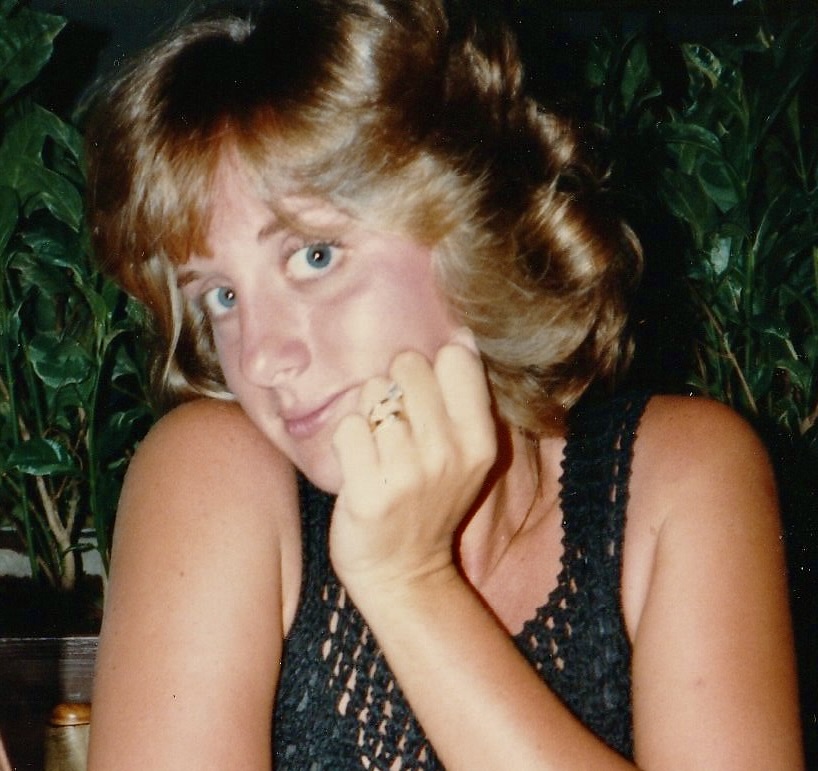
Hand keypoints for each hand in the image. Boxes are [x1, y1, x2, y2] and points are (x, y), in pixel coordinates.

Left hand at [329, 330, 496, 600]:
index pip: (456, 358)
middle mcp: (449, 454)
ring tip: (378, 447)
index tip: (426, 396)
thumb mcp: (467, 456)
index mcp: (480, 441)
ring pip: (373, 393)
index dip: (433, 368)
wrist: (403, 573)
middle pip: (408, 366)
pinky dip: (347, 440)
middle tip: (395, 423)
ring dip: (368, 414)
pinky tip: (359, 463)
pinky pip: (347, 427)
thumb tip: (461, 336)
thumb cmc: (430, 503)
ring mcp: (408, 474)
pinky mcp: (368, 492)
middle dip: (396, 385)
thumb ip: (464, 400)